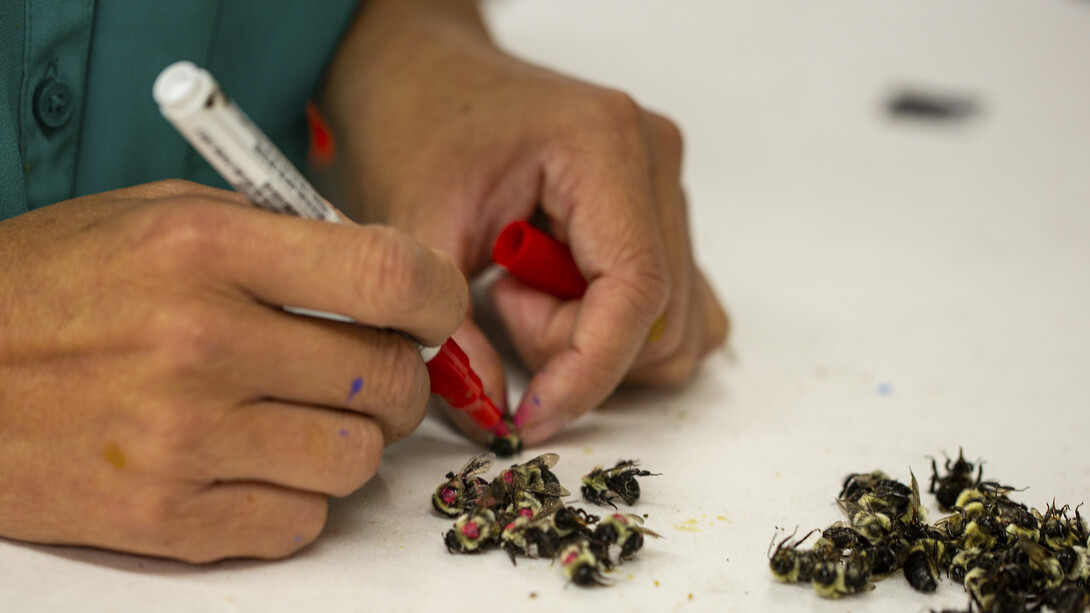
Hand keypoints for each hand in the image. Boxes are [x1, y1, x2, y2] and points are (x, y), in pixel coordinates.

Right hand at [0, 180, 466, 560]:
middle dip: (402, 377)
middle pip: (386, 378)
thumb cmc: (52, 285)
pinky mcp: (162, 519)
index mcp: (204, 248)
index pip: (386, 275)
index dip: (438, 296)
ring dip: (351, 441)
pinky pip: (299, 523)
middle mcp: (200, 342)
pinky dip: (298, 497)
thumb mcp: (156, 213)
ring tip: (304, 417)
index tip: (433, 310)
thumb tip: (386, 275)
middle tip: (373, 370)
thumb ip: (279, 234)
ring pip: (355, 460)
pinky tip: (256, 463)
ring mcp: (181, 440)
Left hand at [318, 0, 728, 444]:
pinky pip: (675, 309)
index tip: (531, 415)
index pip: (636, 292)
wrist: (424, 78)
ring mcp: (666, 186)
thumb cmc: (416, 127)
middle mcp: (656, 160)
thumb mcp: (416, 228)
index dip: (588, 370)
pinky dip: (615, 330)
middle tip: (500, 302)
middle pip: (661, 320)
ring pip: (674, 325)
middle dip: (576, 346)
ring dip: (593, 339)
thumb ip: (452, 331)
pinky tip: (554, 293)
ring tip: (520, 289)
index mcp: (606, 144)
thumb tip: (494, 417)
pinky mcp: (661, 214)